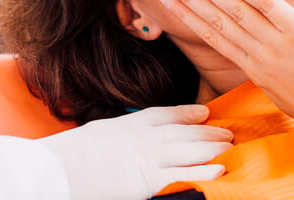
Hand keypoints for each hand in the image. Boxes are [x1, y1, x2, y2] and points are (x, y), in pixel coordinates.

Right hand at [40, 105, 231, 199]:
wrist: (62, 168)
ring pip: (190, 150)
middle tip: (228, 131)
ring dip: (213, 147)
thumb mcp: (100, 133)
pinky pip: (183, 175)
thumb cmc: (73, 153)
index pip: (166, 115)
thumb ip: (120, 134)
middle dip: (208, 131)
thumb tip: (128, 137)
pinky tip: (221, 168)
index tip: (204, 112)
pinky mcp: (148, 181)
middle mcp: (144, 138)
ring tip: (231, 146)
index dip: (188, 113)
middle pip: (185, 132)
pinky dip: (204, 171)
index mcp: (131, 123)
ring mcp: (148, 159)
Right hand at [158, 0, 293, 139]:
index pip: (213, 36)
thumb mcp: (282, 90)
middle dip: (186, 0)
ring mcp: (278, 44)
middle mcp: (259, 56)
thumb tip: (254, 52)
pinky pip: (267, 7)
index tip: (168, 1)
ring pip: (234, 13)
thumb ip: (265, 68)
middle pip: (215, 21)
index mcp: (254, 69)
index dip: (188, 16)